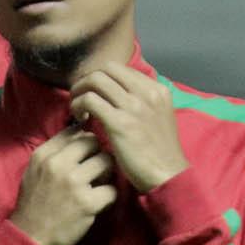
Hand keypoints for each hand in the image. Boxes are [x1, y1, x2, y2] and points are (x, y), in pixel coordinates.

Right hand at [10, 131, 117, 244]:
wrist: (29, 238)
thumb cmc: (33, 205)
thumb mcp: (34, 171)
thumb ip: (53, 153)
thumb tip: (79, 132)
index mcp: (43, 155)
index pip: (74, 131)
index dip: (84, 140)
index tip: (85, 153)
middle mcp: (58, 164)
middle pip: (93, 141)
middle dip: (97, 154)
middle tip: (95, 169)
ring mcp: (74, 183)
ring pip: (107, 162)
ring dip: (106, 174)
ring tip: (98, 185)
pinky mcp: (87, 203)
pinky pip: (112, 190)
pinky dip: (108, 197)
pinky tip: (99, 202)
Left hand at [66, 65, 187, 190]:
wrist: (168, 175)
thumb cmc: (159, 152)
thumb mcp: (159, 117)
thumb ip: (143, 102)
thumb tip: (118, 94)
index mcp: (157, 89)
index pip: (120, 69)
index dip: (101, 78)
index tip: (94, 93)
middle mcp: (147, 92)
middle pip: (106, 69)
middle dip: (88, 80)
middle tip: (80, 98)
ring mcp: (134, 106)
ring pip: (95, 80)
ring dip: (80, 92)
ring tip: (77, 109)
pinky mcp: (120, 122)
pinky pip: (89, 100)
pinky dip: (78, 106)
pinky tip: (80, 119)